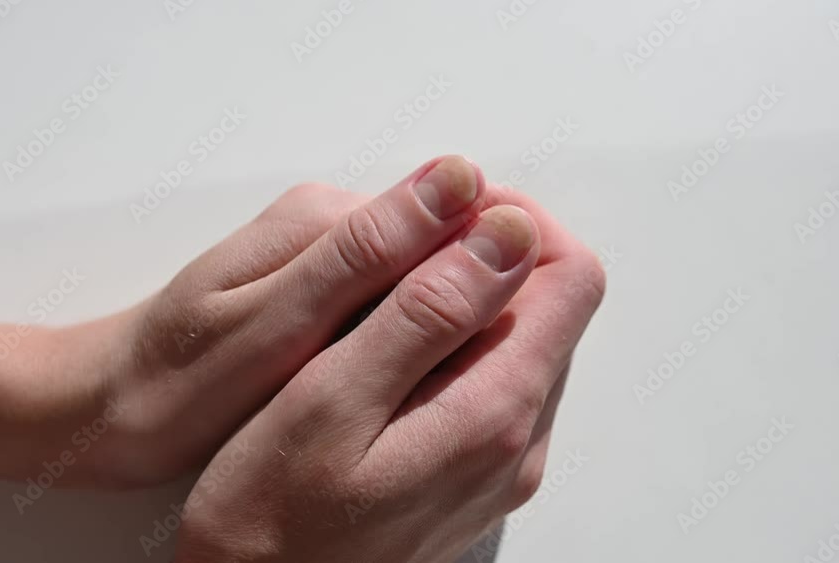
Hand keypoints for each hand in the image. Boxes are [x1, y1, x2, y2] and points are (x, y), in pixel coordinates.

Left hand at [0, 156, 487, 488]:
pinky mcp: (325, 292)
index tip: (529, 332)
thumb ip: (364, 256)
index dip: (509, 264)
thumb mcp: (273, 325)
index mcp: (328, 219)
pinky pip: (403, 304)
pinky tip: (420, 385)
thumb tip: (459, 184)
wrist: (106, 412)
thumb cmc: (175, 383)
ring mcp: (330, 259)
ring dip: (461, 320)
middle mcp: (334, 224)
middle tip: (486, 381)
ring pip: (434, 277)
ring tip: (458, 390)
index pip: (461, 211)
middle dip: (488, 298)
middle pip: (453, 243)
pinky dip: (423, 339)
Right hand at [172, 178, 605, 561]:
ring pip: (521, 339)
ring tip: (384, 298)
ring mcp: (502, 463)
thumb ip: (426, 313)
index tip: (448, 211)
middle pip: (551, 304)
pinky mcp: (475, 473)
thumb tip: (507, 233)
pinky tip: (387, 351)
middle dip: (488, 255)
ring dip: (468, 297)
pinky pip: (493, 380)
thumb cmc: (268, 522)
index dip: (515, 223)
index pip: (570, 277)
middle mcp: (520, 441)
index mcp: (497, 413)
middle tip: (402, 251)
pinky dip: (454, 342)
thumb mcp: (331, 401)